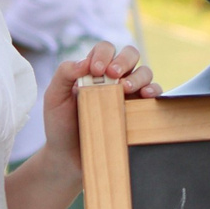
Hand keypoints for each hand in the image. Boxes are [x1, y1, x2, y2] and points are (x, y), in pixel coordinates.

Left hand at [37, 42, 159, 161]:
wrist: (69, 158)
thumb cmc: (61, 126)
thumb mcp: (55, 97)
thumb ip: (64, 73)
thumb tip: (85, 61)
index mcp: (94, 71)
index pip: (105, 50)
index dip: (103, 55)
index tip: (96, 70)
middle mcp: (114, 79)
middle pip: (130, 55)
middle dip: (124, 60)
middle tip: (113, 74)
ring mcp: (129, 95)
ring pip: (145, 72)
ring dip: (138, 76)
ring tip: (126, 89)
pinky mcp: (138, 112)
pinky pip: (154, 95)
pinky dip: (154, 91)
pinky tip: (146, 96)